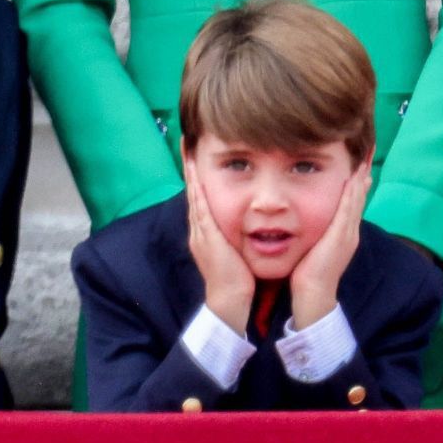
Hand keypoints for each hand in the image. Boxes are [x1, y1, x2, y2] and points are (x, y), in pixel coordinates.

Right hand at [185, 157, 253, 336]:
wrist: (232, 301)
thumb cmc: (240, 277)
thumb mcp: (238, 247)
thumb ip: (241, 231)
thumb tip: (254, 216)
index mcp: (208, 230)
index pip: (202, 195)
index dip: (198, 174)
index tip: (197, 151)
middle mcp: (200, 228)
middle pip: (193, 189)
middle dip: (190, 165)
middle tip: (187, 140)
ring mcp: (200, 232)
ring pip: (193, 194)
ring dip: (191, 171)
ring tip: (188, 147)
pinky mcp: (206, 236)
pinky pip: (199, 207)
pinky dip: (196, 188)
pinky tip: (195, 171)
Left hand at [290, 160, 372, 330]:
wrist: (313, 294)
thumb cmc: (307, 274)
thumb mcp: (313, 249)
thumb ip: (313, 235)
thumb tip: (304, 224)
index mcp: (344, 235)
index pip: (352, 205)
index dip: (356, 186)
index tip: (358, 168)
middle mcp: (350, 232)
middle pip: (358, 199)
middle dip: (362, 178)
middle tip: (365, 157)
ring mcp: (348, 234)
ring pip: (356, 201)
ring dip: (360, 180)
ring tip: (362, 161)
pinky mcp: (342, 236)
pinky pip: (350, 209)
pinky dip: (353, 192)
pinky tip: (354, 178)